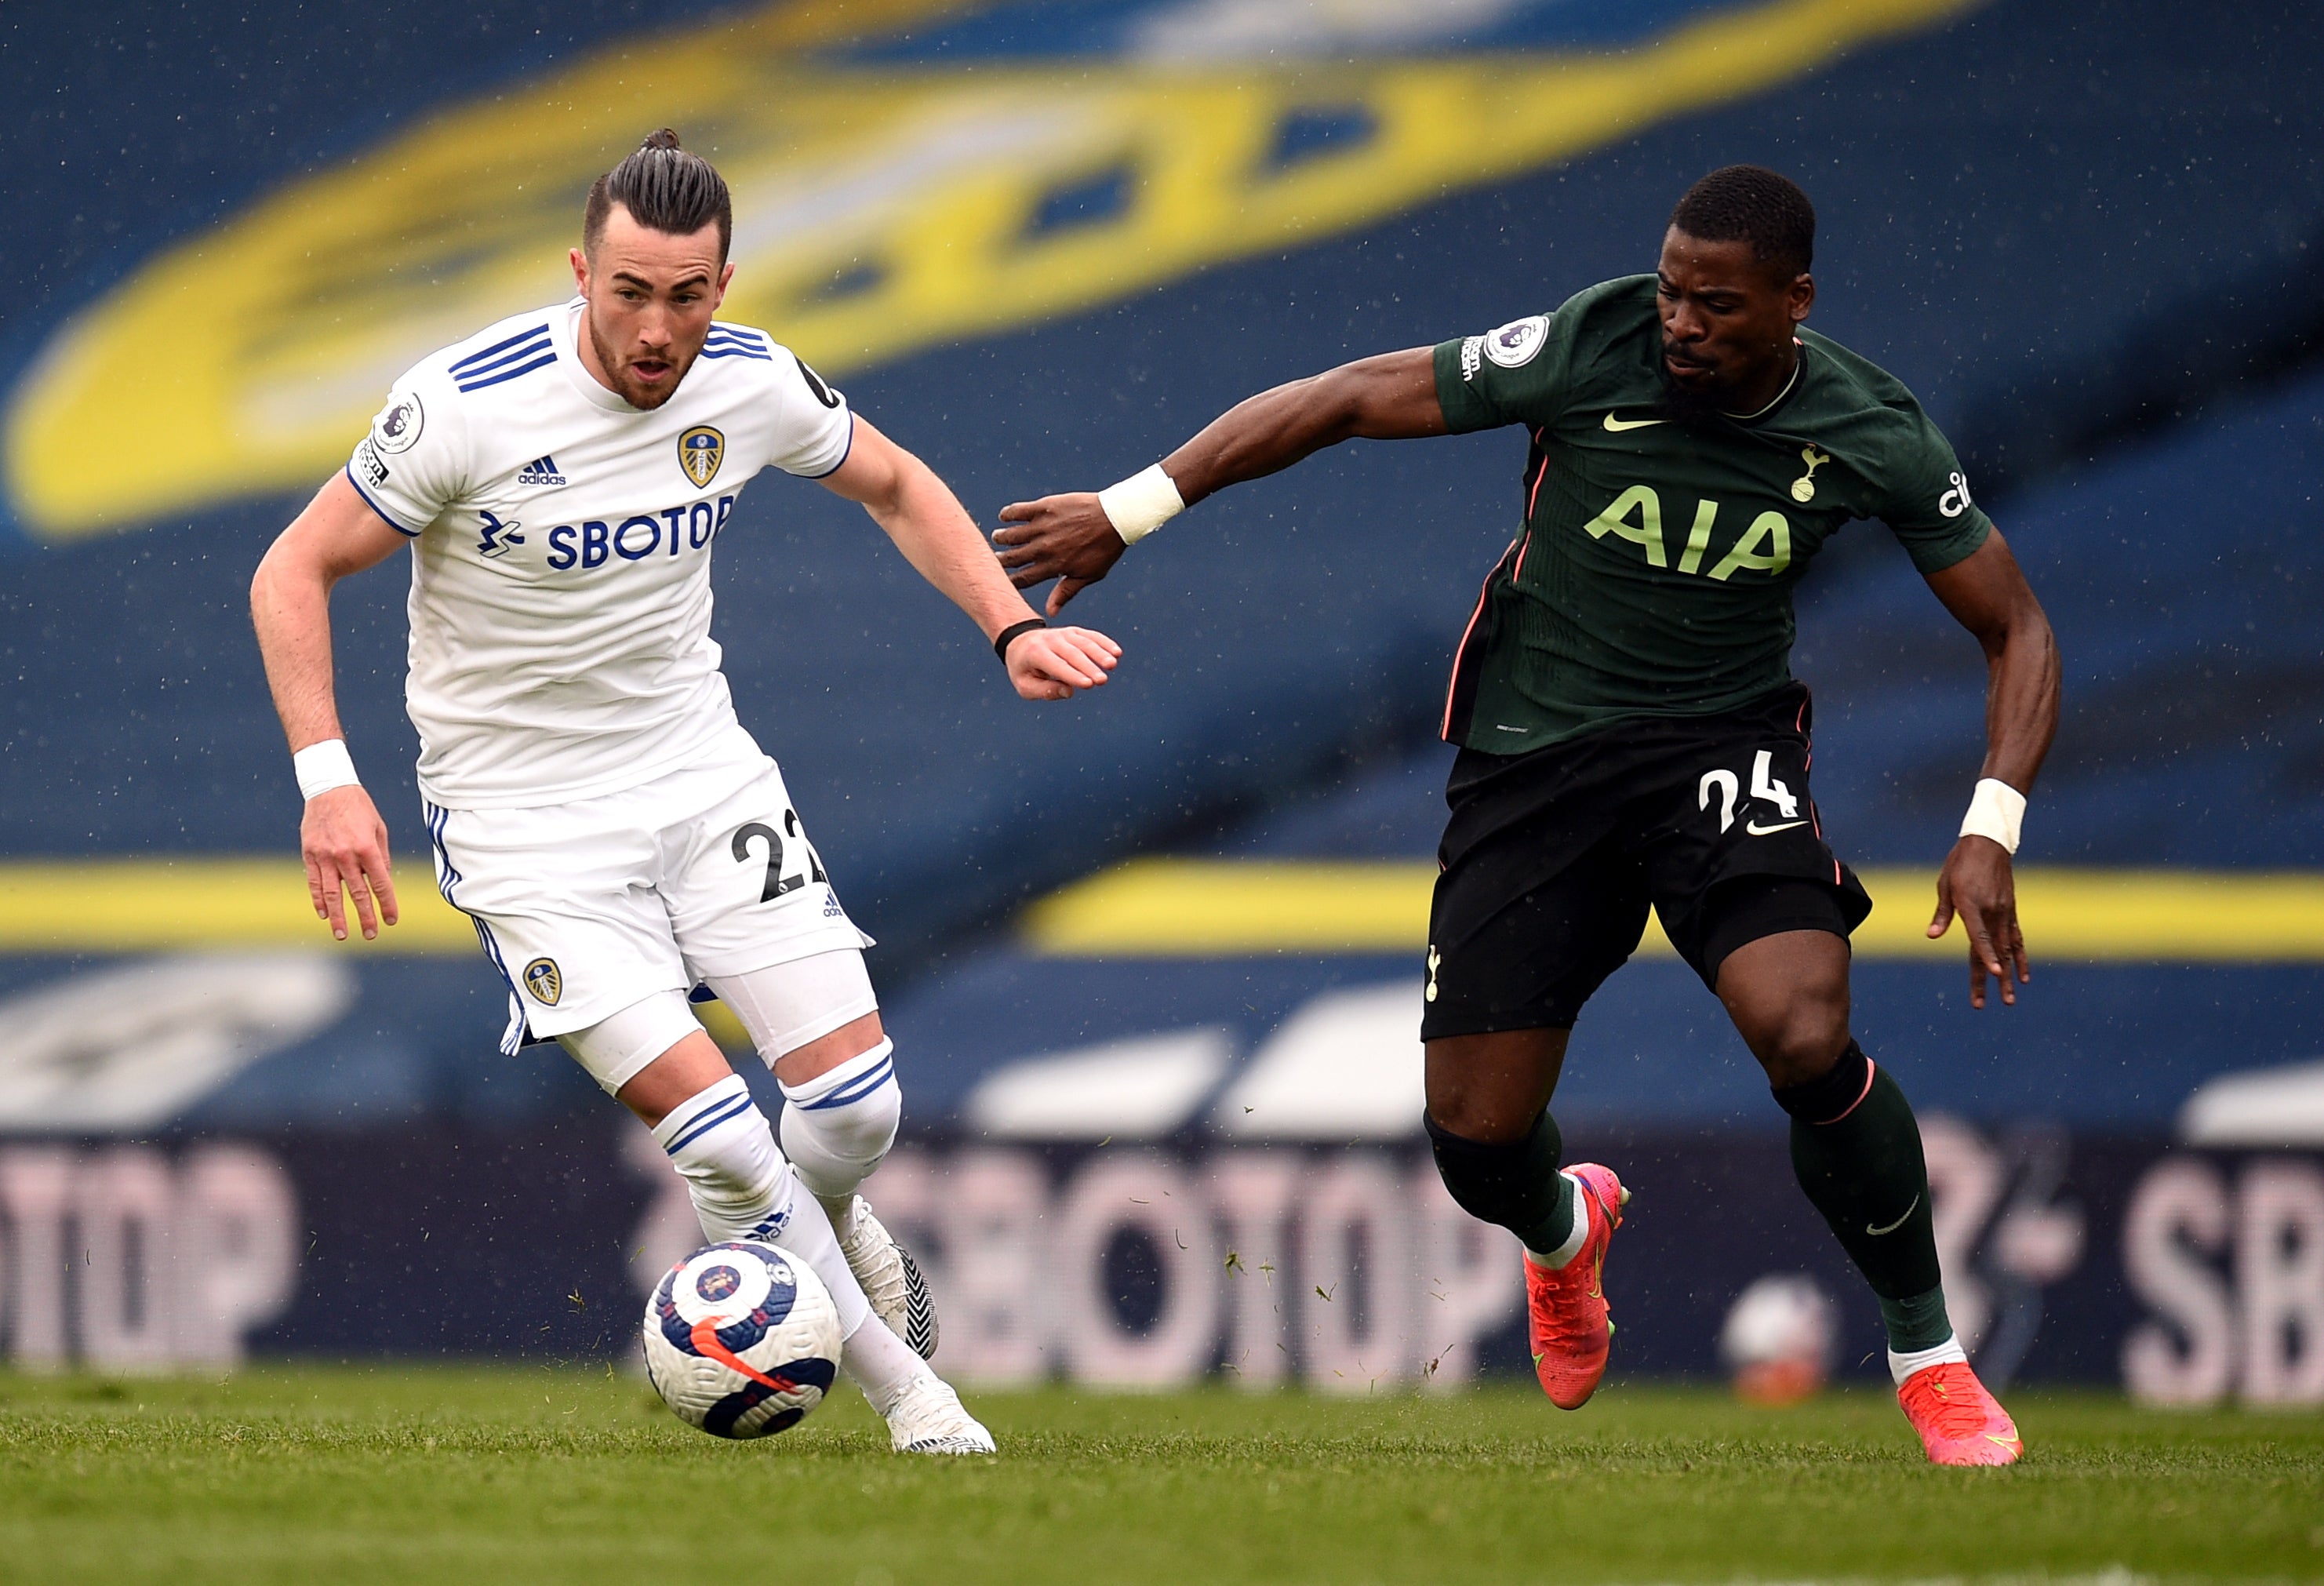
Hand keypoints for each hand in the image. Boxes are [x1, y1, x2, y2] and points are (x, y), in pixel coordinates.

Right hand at [302, 784, 398, 940]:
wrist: (328, 788)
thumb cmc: (359, 808)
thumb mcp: (379, 829)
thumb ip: (381, 856)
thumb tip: (383, 881)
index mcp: (367, 848)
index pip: (380, 884)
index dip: (387, 904)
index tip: (391, 920)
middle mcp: (345, 855)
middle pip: (357, 893)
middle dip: (365, 917)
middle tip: (371, 934)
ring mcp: (325, 856)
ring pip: (332, 894)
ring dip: (339, 917)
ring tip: (343, 935)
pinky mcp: (309, 854)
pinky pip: (314, 883)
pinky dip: (318, 900)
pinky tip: (324, 914)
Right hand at [993, 493, 1126, 613]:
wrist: (1115, 517)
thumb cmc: (1104, 549)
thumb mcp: (1088, 575)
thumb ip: (1066, 592)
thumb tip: (1050, 613)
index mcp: (1054, 567)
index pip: (1023, 579)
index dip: (1010, 581)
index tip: (1002, 580)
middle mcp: (1044, 548)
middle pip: (1013, 558)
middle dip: (1001, 560)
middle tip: (996, 558)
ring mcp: (1043, 527)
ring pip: (1012, 535)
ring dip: (1002, 537)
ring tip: (998, 537)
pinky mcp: (1045, 508)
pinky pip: (1018, 511)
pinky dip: (1008, 514)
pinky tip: (1004, 517)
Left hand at [1005, 625, 1121, 700]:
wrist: (1020, 641)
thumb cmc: (1024, 669)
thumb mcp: (1025, 685)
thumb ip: (1045, 690)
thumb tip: (1069, 692)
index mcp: (1035, 653)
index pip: (1056, 665)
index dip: (1072, 675)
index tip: (1088, 684)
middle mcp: (1051, 640)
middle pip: (1073, 654)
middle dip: (1089, 667)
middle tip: (1102, 681)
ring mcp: (1064, 634)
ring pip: (1084, 643)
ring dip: (1100, 653)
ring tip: (1113, 665)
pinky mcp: (1075, 632)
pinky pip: (1091, 636)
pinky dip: (1104, 643)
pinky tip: (1117, 653)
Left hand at [1928, 835, 2026, 1008]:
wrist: (1987, 844)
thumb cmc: (1960, 864)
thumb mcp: (1945, 885)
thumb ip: (1942, 913)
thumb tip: (1932, 936)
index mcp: (1971, 904)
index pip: (1979, 934)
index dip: (1985, 954)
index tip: (1993, 971)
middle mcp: (1991, 911)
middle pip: (1993, 949)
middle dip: (1992, 978)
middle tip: (1993, 1003)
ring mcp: (2004, 912)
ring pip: (2008, 949)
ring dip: (2008, 975)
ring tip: (2009, 999)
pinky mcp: (2011, 911)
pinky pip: (2017, 938)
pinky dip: (2020, 958)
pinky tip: (2023, 976)